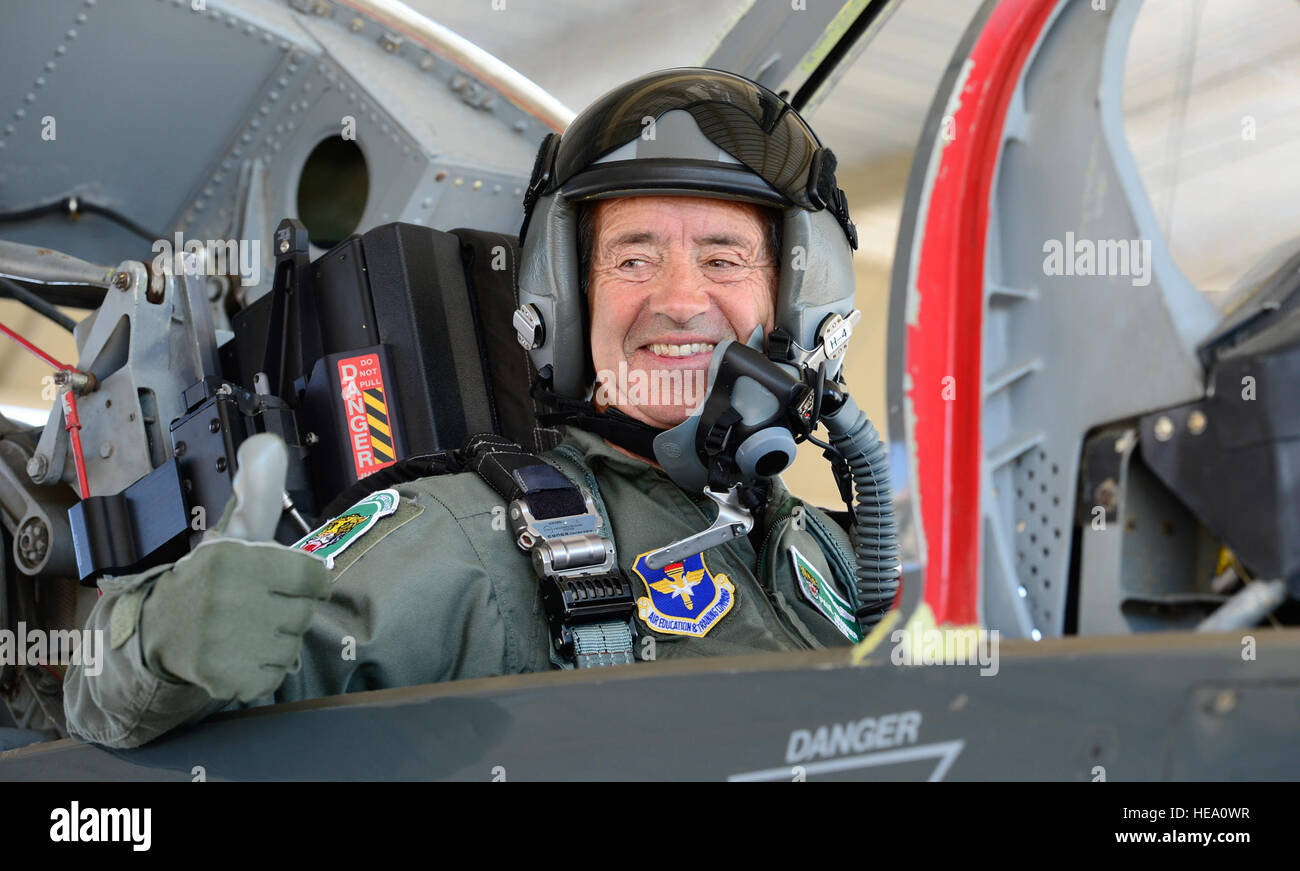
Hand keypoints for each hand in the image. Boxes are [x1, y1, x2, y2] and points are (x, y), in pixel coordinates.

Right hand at [140, 434, 330, 700]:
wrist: (157, 629)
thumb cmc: (209, 578)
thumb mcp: (234, 531)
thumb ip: (258, 491)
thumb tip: (267, 443)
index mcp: (240, 558)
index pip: (316, 577)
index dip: (300, 579)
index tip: (276, 578)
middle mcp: (232, 600)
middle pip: (305, 613)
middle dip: (285, 609)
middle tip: (253, 605)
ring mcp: (227, 643)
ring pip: (291, 646)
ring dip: (274, 641)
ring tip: (243, 628)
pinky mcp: (225, 678)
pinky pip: (273, 676)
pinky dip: (260, 671)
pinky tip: (236, 654)